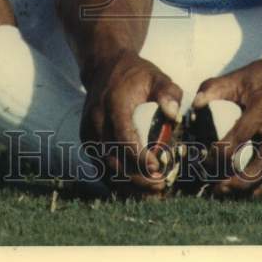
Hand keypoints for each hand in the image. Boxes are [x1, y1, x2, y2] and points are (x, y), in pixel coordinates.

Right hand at [80, 50, 182, 196]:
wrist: (104, 67)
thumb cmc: (135, 75)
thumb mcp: (156, 76)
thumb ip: (168, 93)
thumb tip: (174, 114)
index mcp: (113, 103)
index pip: (124, 137)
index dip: (140, 158)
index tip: (158, 169)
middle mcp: (96, 120)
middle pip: (113, 159)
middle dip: (137, 178)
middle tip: (161, 186)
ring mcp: (88, 132)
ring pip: (104, 168)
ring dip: (127, 185)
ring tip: (151, 193)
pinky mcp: (87, 140)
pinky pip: (100, 167)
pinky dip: (116, 181)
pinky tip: (135, 188)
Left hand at [192, 56, 261, 198]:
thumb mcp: (238, 77)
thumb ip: (213, 88)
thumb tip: (194, 104)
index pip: (237, 140)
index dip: (216, 154)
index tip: (201, 159)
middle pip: (260, 167)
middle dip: (236, 182)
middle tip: (215, 189)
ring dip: (247, 188)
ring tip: (224, 191)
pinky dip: (259, 184)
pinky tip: (241, 187)